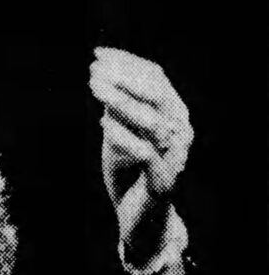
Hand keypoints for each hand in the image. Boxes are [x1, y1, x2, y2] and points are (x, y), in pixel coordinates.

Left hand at [90, 47, 192, 266]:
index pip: (156, 77)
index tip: (98, 53)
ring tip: (93, 89)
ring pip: (152, 120)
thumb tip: (103, 79)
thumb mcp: (119, 136)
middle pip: (156, 92)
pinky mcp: (163, 180)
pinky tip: (102, 124)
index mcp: (174, 114)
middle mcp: (181, 130)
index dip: (127, 63)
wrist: (140, 220)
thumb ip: (118, 112)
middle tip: (92, 69)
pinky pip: (145, 153)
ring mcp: (176, 155)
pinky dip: (123, 136)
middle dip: (123, 77)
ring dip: (120, 101)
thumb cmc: (129, 175)